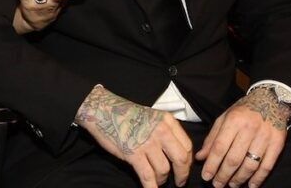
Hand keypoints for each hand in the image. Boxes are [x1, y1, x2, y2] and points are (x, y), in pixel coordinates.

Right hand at [76, 85, 193, 186]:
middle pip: (181, 159)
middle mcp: (161, 131)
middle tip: (179, 182)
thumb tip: (176, 152)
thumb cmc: (126, 114)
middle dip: (182, 174)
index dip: (188, 161)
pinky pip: (147, 176)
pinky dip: (151, 187)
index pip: (187, 146)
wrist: (103, 111)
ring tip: (158, 180)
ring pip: (164, 169)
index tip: (184, 168)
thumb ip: (166, 131)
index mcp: (167, 121)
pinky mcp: (133, 154)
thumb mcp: (153, 116)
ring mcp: (147, 143)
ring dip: (162, 179)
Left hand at [195, 87, 289, 187]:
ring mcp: (265, 136)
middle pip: (234, 159)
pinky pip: (267, 166)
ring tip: (232, 185)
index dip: (212, 164)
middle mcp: (249, 129)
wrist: (271, 100)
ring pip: (250, 165)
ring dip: (239, 179)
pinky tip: (251, 185)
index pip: (219, 147)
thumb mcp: (224, 118)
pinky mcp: (278, 143)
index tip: (206, 176)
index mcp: (233, 121)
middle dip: (224, 175)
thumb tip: (201, 157)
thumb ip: (212, 138)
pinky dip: (258, 178)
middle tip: (217, 185)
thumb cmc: (243, 111)